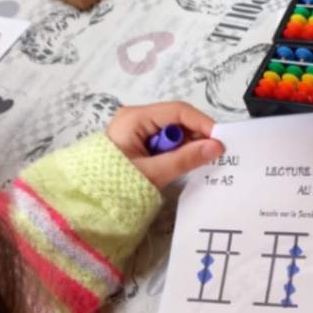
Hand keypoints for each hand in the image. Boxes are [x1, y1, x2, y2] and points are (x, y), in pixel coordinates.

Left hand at [106, 101, 223, 188]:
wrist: (92, 200)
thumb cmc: (117, 184)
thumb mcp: (154, 173)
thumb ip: (185, 159)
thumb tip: (217, 147)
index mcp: (135, 118)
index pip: (177, 111)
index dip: (202, 123)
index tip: (220, 140)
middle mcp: (137, 118)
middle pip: (177, 119)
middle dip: (196, 135)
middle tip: (213, 154)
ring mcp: (138, 130)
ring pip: (174, 131)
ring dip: (187, 145)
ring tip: (197, 161)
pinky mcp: (140, 142)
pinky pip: (166, 141)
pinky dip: (177, 151)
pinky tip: (184, 162)